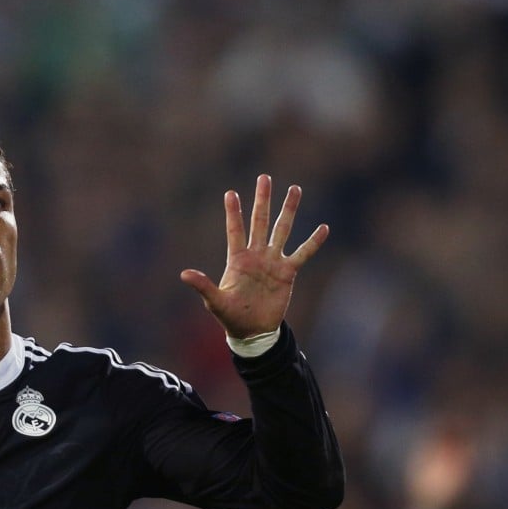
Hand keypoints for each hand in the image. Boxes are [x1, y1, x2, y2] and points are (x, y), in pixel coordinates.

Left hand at [180, 175, 327, 338]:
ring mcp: (273, 261)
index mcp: (237, 259)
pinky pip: (302, 254)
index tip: (230, 193)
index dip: (234, 212)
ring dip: (288, 210)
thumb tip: (184, 274)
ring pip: (281, 230)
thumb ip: (203, 286)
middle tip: (264, 178)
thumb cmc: (231, 315)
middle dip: (262, 200)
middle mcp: (256, 255)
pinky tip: (323, 228)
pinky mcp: (288, 273)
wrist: (253, 330)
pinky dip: (313, 242)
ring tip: (295, 190)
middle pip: (260, 221)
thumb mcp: (215, 301)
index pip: (235, 230)